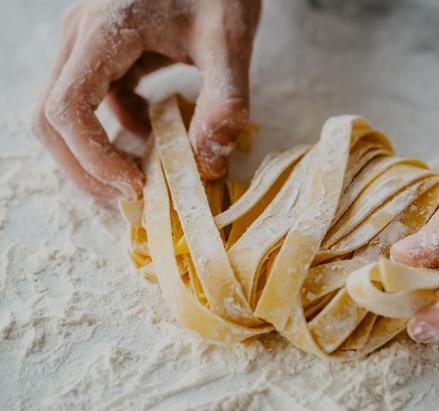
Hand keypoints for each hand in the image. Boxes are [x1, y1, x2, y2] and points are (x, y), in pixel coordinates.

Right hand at [33, 0, 260, 198]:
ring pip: (63, 113)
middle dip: (84, 167)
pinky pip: (88, 101)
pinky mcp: (100, 52)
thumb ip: (225, 100)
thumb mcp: (229, 41)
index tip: (136, 185)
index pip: (68, 108)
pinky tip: (150, 132)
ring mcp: (86, 44)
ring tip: (140, 175)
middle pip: (50, 118)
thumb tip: (208, 163)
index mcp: (105, 30)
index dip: (93, 158)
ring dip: (93, 153)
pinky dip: (112, 129)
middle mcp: (81, 36)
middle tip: (130, 194)